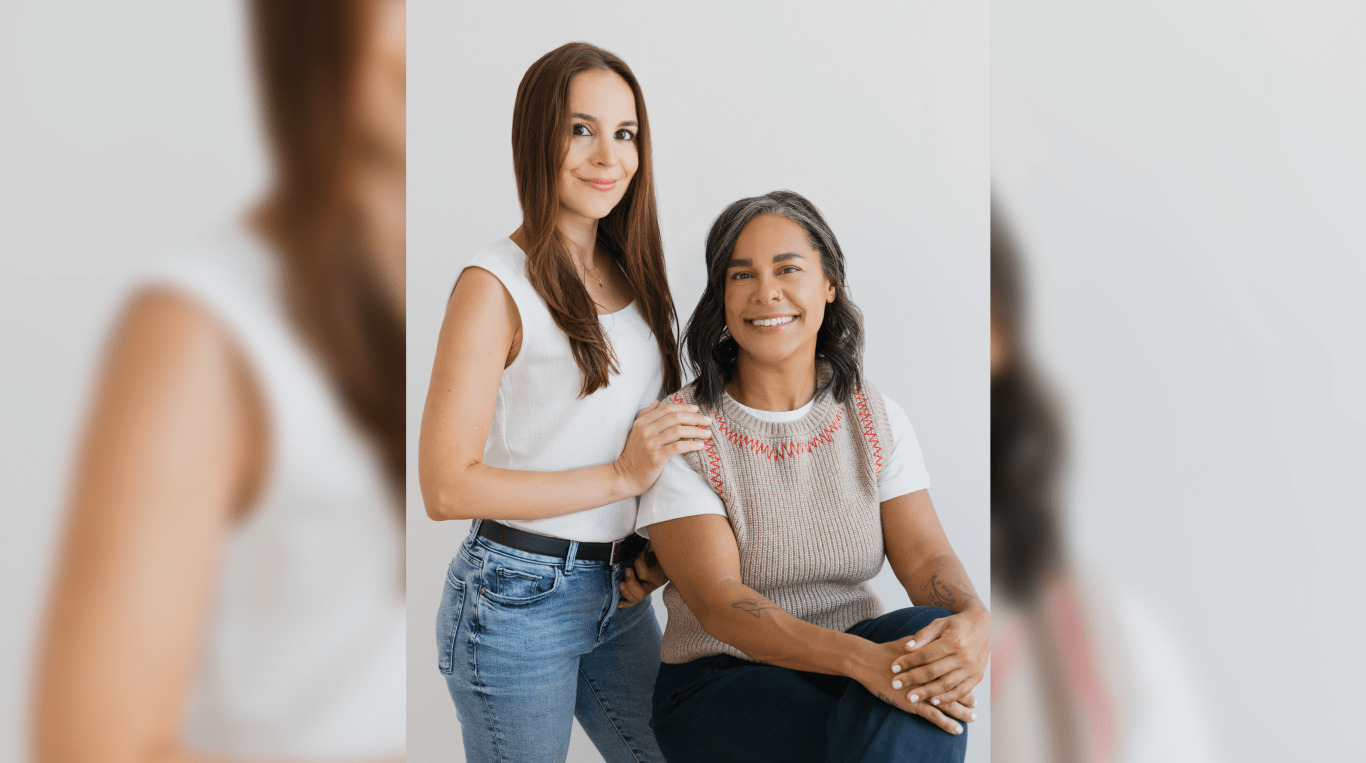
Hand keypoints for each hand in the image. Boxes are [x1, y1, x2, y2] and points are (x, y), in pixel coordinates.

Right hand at [613, 401, 711, 494]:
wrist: (624, 478)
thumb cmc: (633, 456)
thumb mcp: (634, 432)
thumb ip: (645, 415)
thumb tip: (657, 401)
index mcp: (641, 422)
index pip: (667, 409)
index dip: (684, 407)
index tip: (697, 410)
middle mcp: (645, 431)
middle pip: (675, 418)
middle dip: (695, 418)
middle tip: (708, 421)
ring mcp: (650, 444)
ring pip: (678, 431)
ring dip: (696, 431)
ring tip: (707, 433)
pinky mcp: (656, 458)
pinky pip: (678, 447)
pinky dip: (691, 444)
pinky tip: (700, 446)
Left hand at [617, 548, 667, 607]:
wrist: (659, 554)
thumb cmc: (656, 549)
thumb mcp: (656, 545)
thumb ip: (651, 545)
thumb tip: (644, 536)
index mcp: (660, 575)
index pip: (645, 574)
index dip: (638, 562)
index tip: (639, 552)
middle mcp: (654, 585)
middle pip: (641, 593)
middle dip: (630, 582)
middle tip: (627, 569)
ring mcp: (646, 590)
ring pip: (635, 599)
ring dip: (625, 591)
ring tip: (620, 582)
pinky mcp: (640, 592)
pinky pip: (632, 602)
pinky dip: (624, 603)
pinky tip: (618, 602)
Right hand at [852, 639, 975, 734]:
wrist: (869, 661)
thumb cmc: (888, 651)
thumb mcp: (911, 643)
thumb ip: (926, 642)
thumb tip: (938, 637)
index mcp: (931, 663)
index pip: (954, 673)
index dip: (964, 679)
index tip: (972, 684)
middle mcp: (930, 678)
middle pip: (954, 689)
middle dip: (967, 698)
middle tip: (975, 704)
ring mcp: (922, 692)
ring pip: (948, 704)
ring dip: (962, 713)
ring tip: (972, 718)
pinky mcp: (913, 703)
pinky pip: (935, 716)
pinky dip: (947, 723)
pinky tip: (957, 729)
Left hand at [889, 608, 989, 708]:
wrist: (984, 627)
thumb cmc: (956, 624)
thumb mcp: (940, 623)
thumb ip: (923, 635)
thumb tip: (907, 648)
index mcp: (953, 641)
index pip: (925, 655)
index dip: (908, 662)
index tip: (893, 668)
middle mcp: (964, 656)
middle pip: (933, 671)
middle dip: (912, 679)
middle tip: (896, 685)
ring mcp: (972, 668)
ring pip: (946, 684)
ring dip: (927, 692)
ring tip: (910, 697)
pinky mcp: (977, 677)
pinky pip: (961, 691)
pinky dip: (947, 698)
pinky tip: (933, 701)